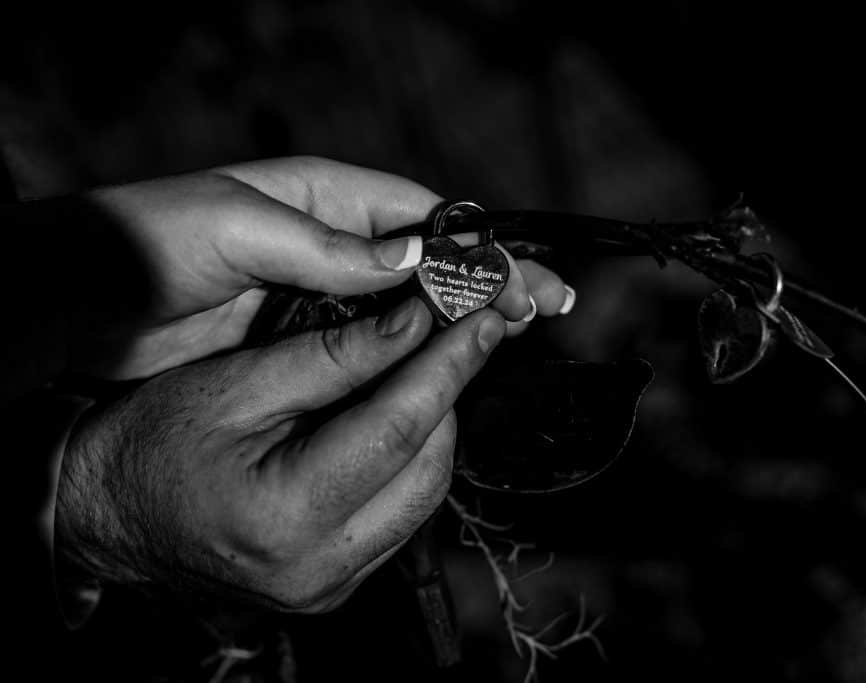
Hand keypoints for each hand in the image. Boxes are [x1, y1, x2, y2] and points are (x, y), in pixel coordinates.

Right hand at [56, 299, 503, 611]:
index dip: (449, 367)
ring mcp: (331, 586)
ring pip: (423, 495)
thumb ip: (329, 358)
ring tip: (428, 367)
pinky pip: (400, 516)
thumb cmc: (150, 441)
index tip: (485, 318)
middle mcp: (320, 570)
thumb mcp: (234, 386)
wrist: (105, 516)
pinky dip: (410, 461)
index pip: (399, 430)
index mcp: (287, 517)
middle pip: (427, 470)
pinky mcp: (336, 584)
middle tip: (457, 334)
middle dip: (449, 395)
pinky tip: (398, 415)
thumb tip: (413, 322)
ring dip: (434, 427)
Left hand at [61, 156, 571, 378]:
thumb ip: (325, 247)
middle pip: (428, 264)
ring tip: (515, 338)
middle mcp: (330, 243)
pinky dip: (408, 359)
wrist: (76, 304)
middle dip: (488, 283)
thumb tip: (415, 266)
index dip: (478, 249)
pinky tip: (445, 375)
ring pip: (405, 310)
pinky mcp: (299, 342)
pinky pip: (369, 350)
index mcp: (323, 197)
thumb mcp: (238, 227)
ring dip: (458, 324)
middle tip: (547, 310)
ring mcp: (318, 295)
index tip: (523, 283)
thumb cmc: (149, 243)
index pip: (423, 218)